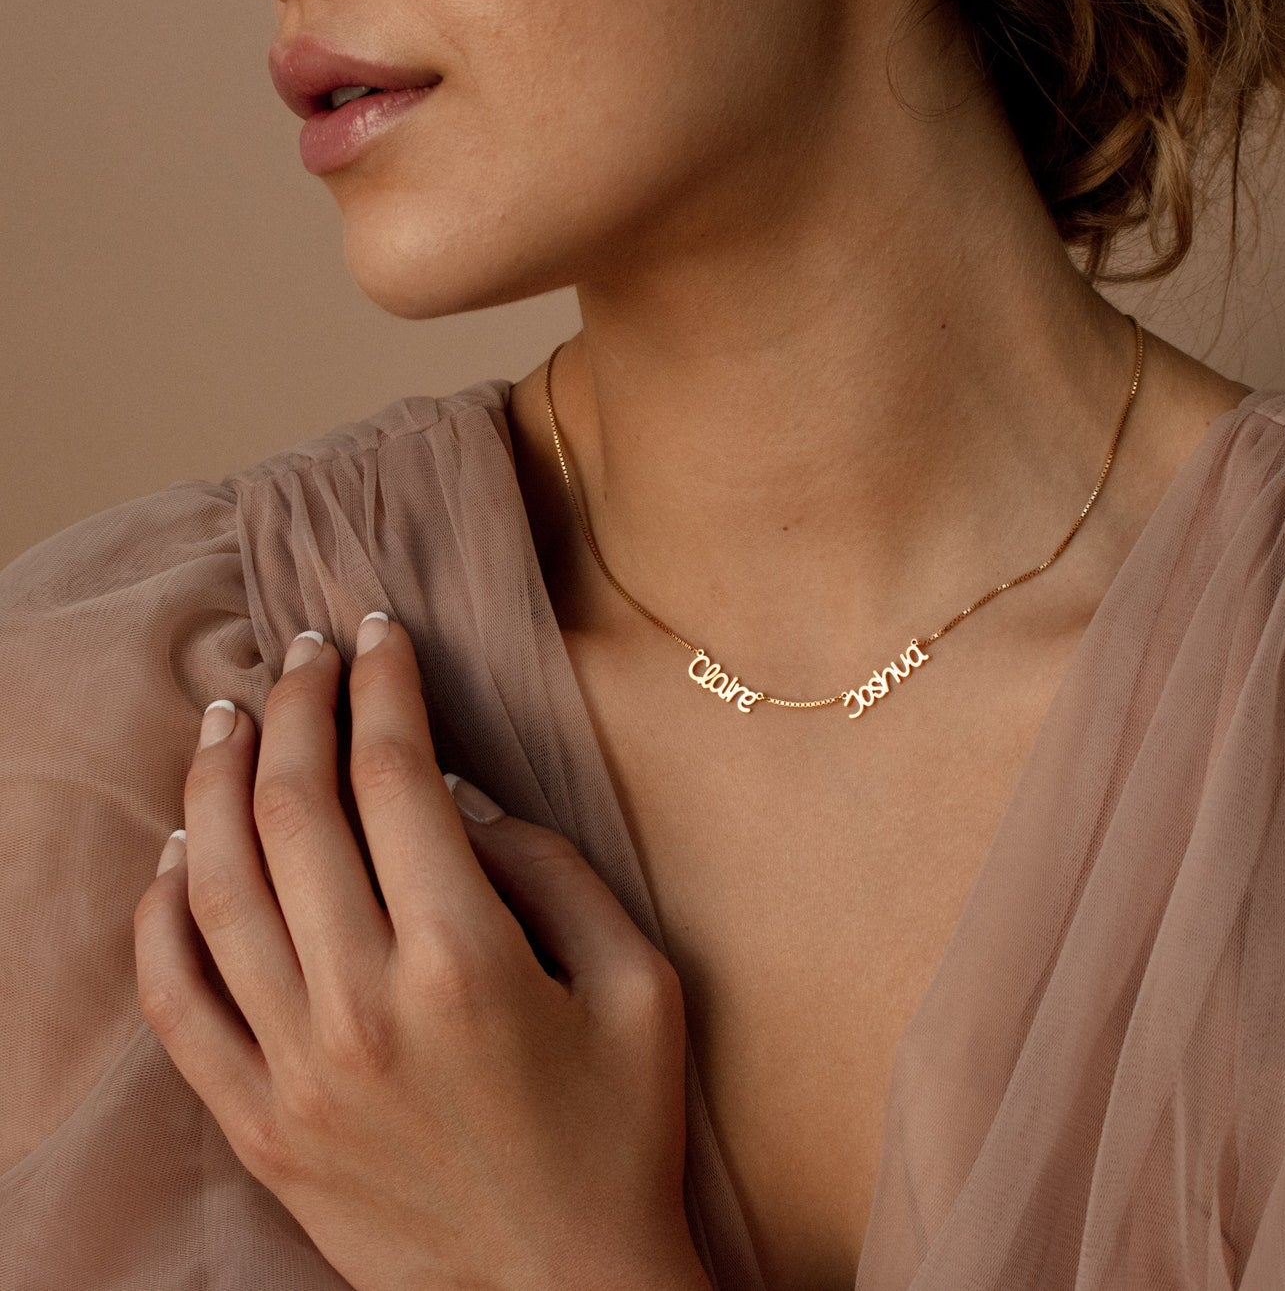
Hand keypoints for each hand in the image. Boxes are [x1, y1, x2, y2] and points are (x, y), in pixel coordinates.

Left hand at [133, 611, 709, 1290]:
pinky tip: (177, 852)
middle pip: (297, 812)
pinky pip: (179, 1002)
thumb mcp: (639, 983)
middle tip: (309, 650)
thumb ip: (554, 873)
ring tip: (234, 714)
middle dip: (300, 707)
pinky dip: (162, 916)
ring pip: (219, 889)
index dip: (384, 687)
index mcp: (466, 961)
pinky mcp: (259, 1127)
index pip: (396, 778)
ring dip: (217, 784)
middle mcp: (362, 1006)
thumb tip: (461, 804)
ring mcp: (295, 1071)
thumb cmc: (621, 1134)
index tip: (380, 633)